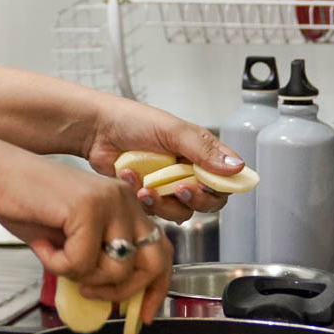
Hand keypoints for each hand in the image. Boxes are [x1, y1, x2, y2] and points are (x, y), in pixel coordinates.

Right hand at [0, 137, 171, 319]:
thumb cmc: (25, 203)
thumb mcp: (71, 237)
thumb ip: (98, 259)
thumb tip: (116, 298)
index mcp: (125, 204)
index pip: (161, 251)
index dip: (156, 288)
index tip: (144, 315)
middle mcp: (125, 199)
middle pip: (151, 263)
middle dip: (122, 291)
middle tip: (90, 292)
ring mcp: (109, 201)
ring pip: (116, 269)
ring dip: (82, 277)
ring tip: (56, 258)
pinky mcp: (87, 207)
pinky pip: (81, 262)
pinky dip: (57, 265)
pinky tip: (43, 245)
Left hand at [82, 97, 242, 223]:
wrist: (97, 130)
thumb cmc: (133, 121)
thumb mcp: (172, 130)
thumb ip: (204, 150)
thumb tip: (236, 167)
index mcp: (201, 152)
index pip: (226, 179)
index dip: (220, 187)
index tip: (206, 184)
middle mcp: (188, 171)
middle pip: (208, 202)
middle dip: (194, 198)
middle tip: (179, 188)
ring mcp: (168, 186)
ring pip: (181, 211)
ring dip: (163, 201)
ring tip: (144, 186)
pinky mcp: (149, 198)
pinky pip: (156, 212)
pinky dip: (143, 199)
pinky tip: (129, 179)